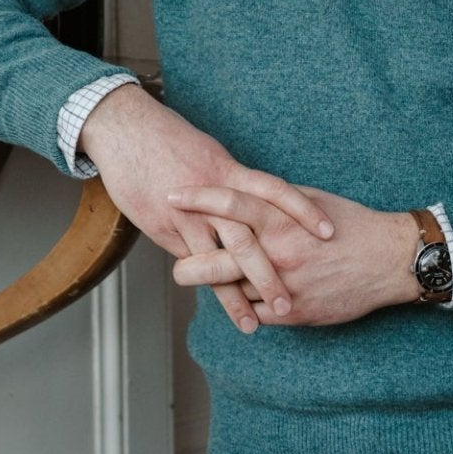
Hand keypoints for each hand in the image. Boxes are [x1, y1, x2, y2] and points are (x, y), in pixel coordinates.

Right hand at [77, 85, 333, 335]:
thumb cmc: (168, 138)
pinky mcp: (161, 225)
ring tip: (252, 325)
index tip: (327, 231)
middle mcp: (211, 192)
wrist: (125, 128)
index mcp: (228, 169)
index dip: (303, 210)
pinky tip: (212, 303)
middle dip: (269, 274)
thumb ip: (232, 181)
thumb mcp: (208, 154)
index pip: (275, 191)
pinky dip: (203, 283)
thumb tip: (254, 200)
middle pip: (247, 238)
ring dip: (235, 295)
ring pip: (215, 260)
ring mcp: (184, 211)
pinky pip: (187, 260)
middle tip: (289, 303)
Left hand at [167, 185, 420, 327]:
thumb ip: (274, 201)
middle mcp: (276, 252)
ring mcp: (283, 286)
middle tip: (176, 265)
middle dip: (188, 265)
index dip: (197, 200)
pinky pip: (254, 314)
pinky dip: (243, 307)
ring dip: (217, 289)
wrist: (386, 261)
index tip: (173, 197)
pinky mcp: (293, 313)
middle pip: (215, 261)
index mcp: (279, 218)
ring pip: (233, 292)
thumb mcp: (309, 200)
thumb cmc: (349, 223)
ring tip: (202, 287)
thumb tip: (244, 194)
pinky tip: (238, 302)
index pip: (228, 204)